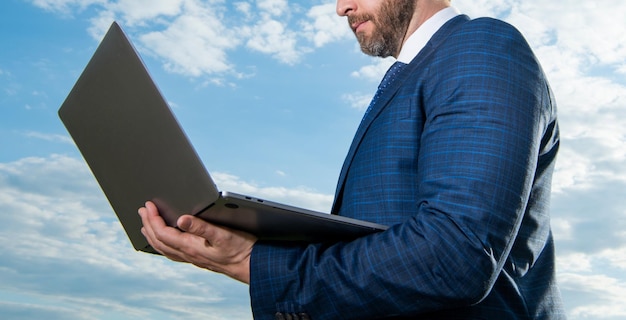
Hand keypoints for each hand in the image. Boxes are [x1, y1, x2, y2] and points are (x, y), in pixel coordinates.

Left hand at [138, 201, 256, 283]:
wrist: (251, 265)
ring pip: (164, 248)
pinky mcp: (198, 258)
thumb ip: (201, 226)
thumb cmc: (240, 249)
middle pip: (159, 241)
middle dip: (148, 224)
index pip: (163, 232)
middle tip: (142, 210)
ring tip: (146, 226)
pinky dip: (163, 245)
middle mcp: (188, 254)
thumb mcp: (222, 234)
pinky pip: (173, 253)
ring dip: (152, 235)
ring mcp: (192, 257)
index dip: (153, 218)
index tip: (148, 205)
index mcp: (190, 246)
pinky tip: (166, 242)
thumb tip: (181, 219)